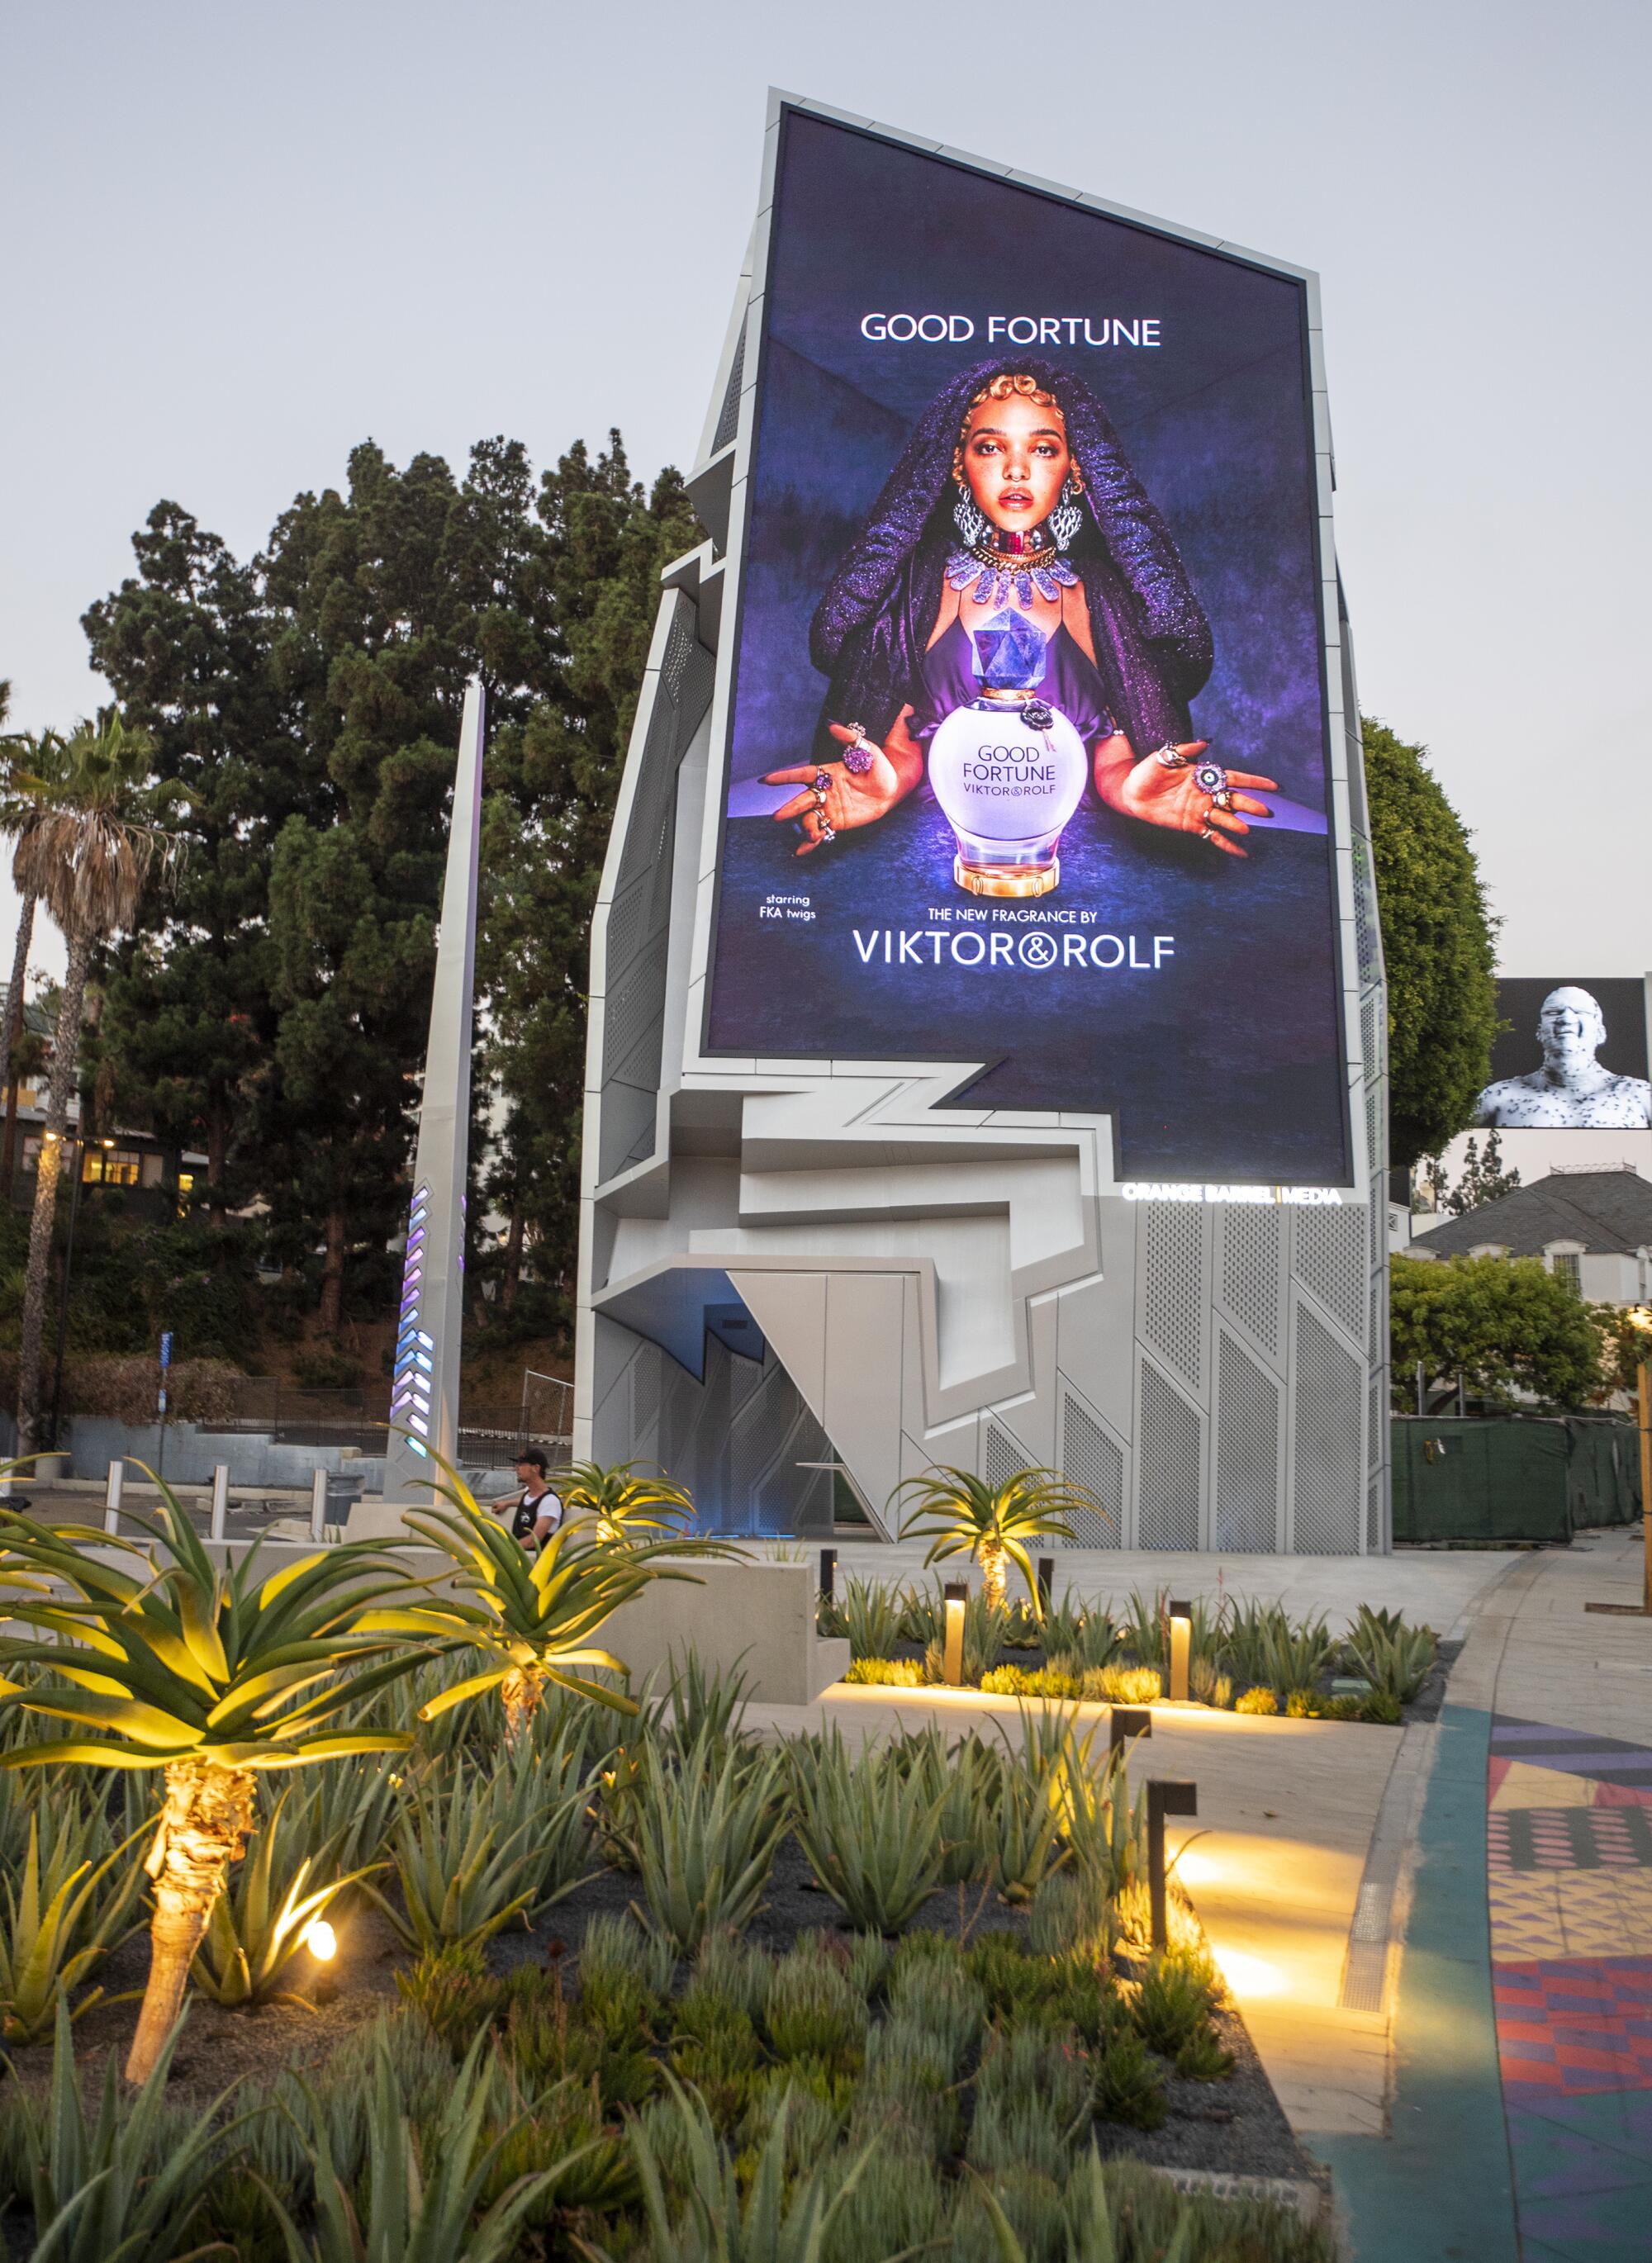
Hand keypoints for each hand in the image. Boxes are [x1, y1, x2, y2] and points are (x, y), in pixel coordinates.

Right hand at [765, 724, 903, 856]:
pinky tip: (800, 851)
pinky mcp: (837, 822)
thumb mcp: (867, 750)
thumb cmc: (879, 767)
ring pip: (810, 819)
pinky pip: (821, 832)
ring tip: (812, 835)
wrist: (892, 788)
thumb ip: (850, 739)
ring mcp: (830, 808)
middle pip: (803, 801)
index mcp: (827, 774)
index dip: (785, 777)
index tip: (767, 780)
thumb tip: (833, 727)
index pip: (803, 775)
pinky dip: (810, 844)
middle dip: (790, 809)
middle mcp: (824, 792)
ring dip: (806, 827)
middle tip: (778, 816)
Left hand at [1100, 739, 1276, 858]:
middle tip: (1267, 812)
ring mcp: (1201, 811)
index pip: (1235, 778)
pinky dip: (1227, 844)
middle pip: (1233, 800)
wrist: (1131, 792)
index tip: (1274, 786)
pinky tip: (1241, 853)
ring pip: (1225, 819)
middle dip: (1250, 805)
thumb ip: (1184, 751)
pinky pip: (1213, 836)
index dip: (1254, 782)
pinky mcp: (1192, 825)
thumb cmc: (1147, 772)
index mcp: (1205, 776)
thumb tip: (1203, 744)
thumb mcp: (1164, 757)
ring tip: (1246, 830)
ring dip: (1236, 825)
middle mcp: (1207, 794)